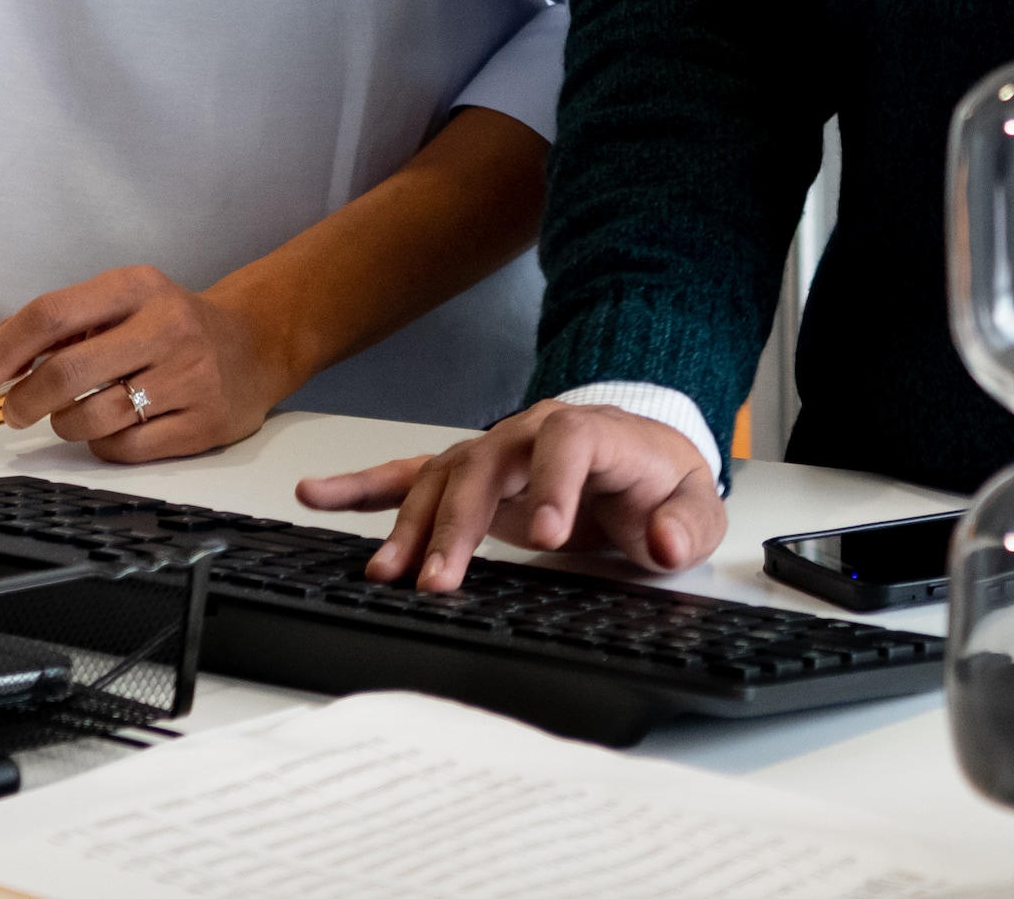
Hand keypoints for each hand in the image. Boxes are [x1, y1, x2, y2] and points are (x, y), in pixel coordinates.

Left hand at [0, 265, 291, 464]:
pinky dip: (104, 445)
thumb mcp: (127, 301)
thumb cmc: (176, 325)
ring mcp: (189, 377)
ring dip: (67, 425)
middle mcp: (167, 327)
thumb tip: (1, 358)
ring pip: (91, 418)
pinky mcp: (203, 423)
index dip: (3, 351)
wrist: (257, 344)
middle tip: (15, 410)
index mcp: (138, 287)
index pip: (51, 314)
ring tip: (76, 414)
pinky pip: (124, 448)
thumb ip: (67, 323)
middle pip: (67, 372)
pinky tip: (114, 428)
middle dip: (25, 399)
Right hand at [299, 400, 724, 594]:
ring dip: (411, 525)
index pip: (568, 442)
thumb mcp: (694, 505)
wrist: (637, 460)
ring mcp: (493, 453)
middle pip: (486, 464)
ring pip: (442, 479)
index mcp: (592, 433)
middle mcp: (531, 434)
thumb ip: (685, 525)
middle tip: (440, 580)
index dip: (554, 483)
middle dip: (460, 523)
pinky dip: (363, 486)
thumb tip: (662, 541)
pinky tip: (318, 495)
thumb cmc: (658, 482)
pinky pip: (408, 475)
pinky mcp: (468, 476)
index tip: (547, 535)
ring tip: (385, 573)